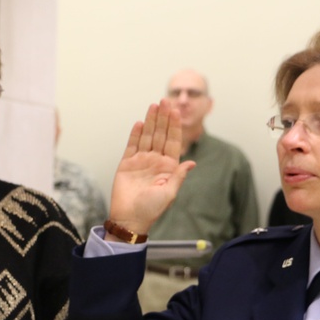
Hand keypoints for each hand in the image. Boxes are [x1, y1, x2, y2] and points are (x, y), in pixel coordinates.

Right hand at [107, 99, 195, 237]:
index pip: (173, 142)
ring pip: (147, 137)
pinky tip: (141, 123)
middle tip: (165, 101)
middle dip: (163, 118)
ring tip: (154, 105)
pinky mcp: (127, 164)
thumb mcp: (169, 193)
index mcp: (168, 167)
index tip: (176, 111)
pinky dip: (136, 134)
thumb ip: (178, 176)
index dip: (175, 126)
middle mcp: (156, 161)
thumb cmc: (151, 210)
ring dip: (151, 121)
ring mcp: (141, 161)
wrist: (129, 219)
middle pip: (161, 135)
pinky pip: (132, 145)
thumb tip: (192, 163)